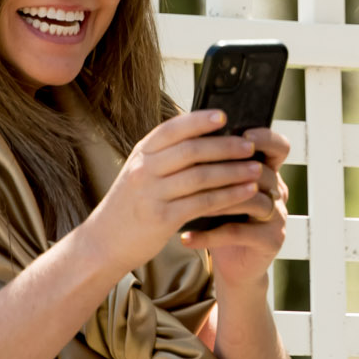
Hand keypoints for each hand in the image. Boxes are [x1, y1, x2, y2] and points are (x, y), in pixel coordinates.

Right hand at [84, 109, 268, 275]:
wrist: (103, 243)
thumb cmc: (130, 205)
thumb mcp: (139, 173)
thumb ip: (165, 156)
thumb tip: (204, 135)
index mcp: (141, 154)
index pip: (172, 129)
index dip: (199, 121)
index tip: (224, 116)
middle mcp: (144, 170)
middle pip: (191, 151)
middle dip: (225, 146)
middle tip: (250, 146)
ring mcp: (152, 194)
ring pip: (201, 176)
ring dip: (233, 172)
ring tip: (256, 169)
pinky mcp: (162, 218)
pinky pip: (202, 203)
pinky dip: (228, 196)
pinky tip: (245, 193)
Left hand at [183, 125, 289, 291]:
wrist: (232, 265)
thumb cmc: (221, 219)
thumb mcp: (218, 189)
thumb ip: (213, 166)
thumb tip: (186, 136)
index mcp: (267, 171)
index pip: (278, 146)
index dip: (265, 138)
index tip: (241, 133)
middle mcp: (278, 191)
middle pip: (261, 171)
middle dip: (229, 168)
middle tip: (196, 167)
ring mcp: (278, 216)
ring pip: (252, 200)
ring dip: (218, 200)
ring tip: (186, 202)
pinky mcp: (271, 240)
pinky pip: (240, 233)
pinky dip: (210, 235)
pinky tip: (186, 237)